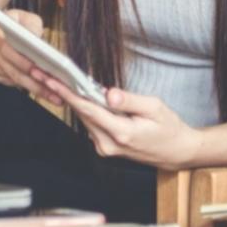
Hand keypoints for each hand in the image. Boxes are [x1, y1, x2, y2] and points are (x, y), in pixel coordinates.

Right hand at [0, 9, 55, 99]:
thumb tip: (42, 46)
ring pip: (14, 79)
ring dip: (36, 88)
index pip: (9, 49)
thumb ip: (33, 26)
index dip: (24, 62)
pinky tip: (46, 92)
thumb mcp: (24, 16)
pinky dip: (29, 88)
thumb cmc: (13, 23)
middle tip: (56, 90)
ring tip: (56, 95)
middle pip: (13, 69)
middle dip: (35, 82)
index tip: (41, 71)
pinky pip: (12, 83)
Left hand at [42, 78, 203, 169]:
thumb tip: (109, 94)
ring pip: (86, 119)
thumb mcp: (154, 107)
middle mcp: (109, 144)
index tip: (53, 81)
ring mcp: (106, 148)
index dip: (69, 94)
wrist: (176, 152)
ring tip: (62, 81)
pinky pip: (92, 125)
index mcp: (121, 133)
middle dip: (66, 94)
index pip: (89, 110)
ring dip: (76, 101)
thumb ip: (129, 100)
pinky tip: (84, 96)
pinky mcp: (105, 147)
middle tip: (50, 74)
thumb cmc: (169, 128)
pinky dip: (87, 110)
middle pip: (82, 114)